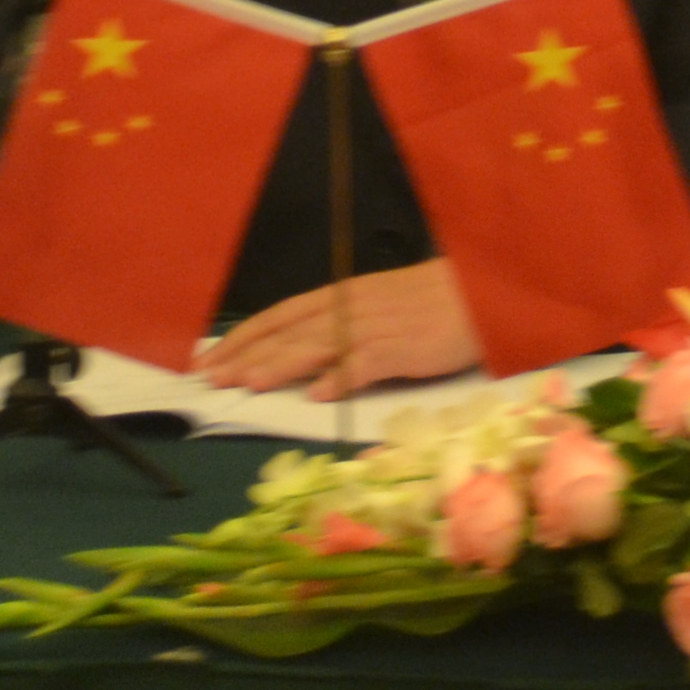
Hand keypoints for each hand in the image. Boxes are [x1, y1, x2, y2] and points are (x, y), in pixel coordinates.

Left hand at [201, 261, 480, 396]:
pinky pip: (367, 364)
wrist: (481, 293)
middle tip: (211, 380)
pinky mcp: (403, 349)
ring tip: (249, 384)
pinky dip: (341, 379)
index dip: (242, 336)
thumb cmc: (432, 300)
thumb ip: (341, 324)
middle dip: (246, 355)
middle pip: (290, 332)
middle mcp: (351, 307)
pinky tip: (318, 396)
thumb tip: (301, 355)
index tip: (208, 358)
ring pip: (318, 345)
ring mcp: (376, 327)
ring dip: (281, 365)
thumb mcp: (379, 304)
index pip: (281, 315)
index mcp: (342, 294)